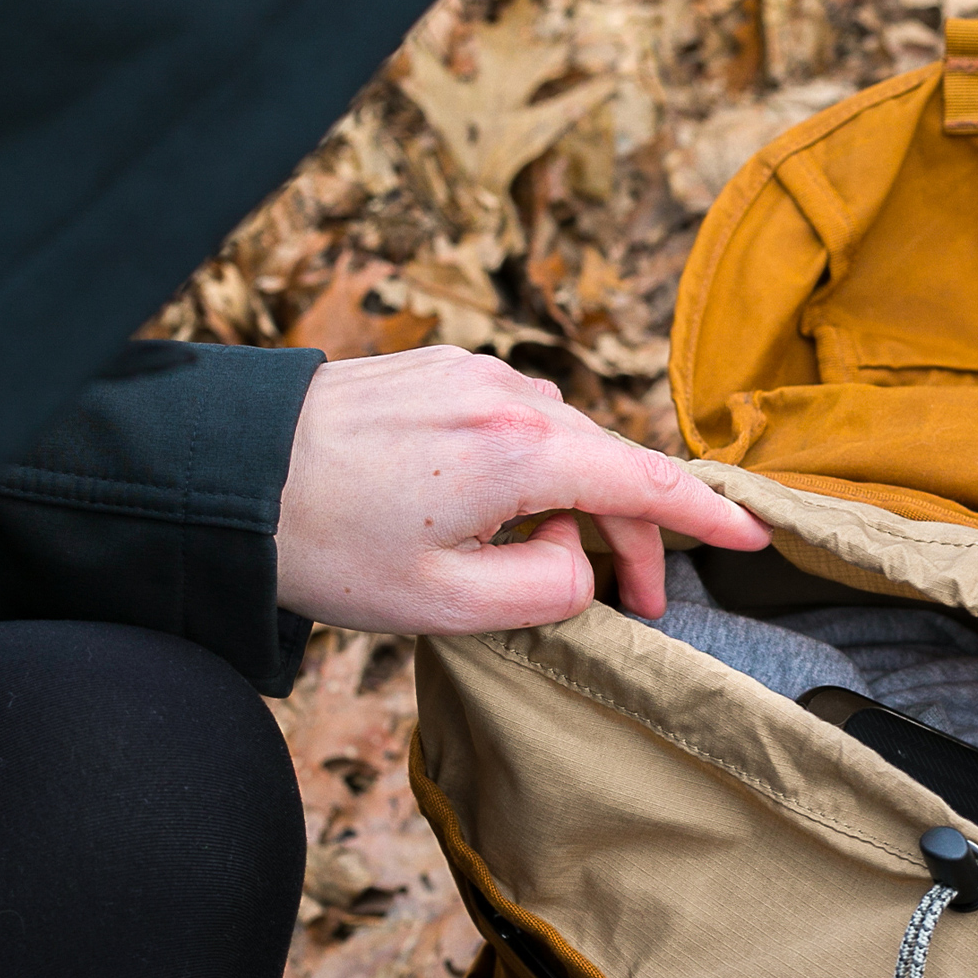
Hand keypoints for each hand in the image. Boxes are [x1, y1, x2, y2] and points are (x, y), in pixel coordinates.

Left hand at [276, 346, 771, 632]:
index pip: (647, 482)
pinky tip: (501, 515)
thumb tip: (583, 562)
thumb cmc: (326, 545)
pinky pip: (519, 423)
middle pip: (609, 466)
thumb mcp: (447, 606)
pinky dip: (535, 472)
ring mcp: (472, 376)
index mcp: (521, 453)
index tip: (753, 535)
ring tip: (553, 566)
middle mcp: (508, 397)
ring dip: (578, 505)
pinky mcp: (440, 371)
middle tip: (638, 605)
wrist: (223, 473)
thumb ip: (548, 591)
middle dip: (634, 537)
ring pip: (565, 444)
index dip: (708, 516)